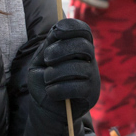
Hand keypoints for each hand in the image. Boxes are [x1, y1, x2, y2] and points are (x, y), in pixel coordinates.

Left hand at [25, 19, 100, 135]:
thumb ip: (50, 45)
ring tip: (48, 79)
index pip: (84, 30)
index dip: (72, 27)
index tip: (56, 31)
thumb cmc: (44, 81)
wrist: (46, 108)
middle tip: (47, 59)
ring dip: (56, 73)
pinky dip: (59, 89)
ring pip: (79, 67)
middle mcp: (89, 60)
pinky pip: (78, 87)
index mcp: (78, 48)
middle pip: (83, 46)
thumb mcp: (42, 60)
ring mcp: (93, 77)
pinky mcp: (91, 94)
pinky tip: (51, 92)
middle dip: (61, 50)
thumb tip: (58, 28)